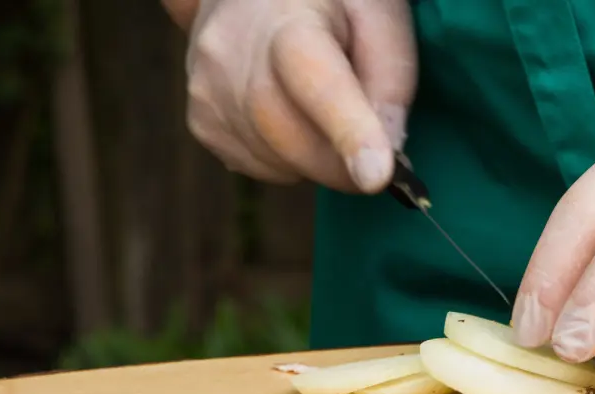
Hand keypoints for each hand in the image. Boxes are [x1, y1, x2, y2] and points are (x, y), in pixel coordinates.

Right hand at [179, 0, 415, 191]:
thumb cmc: (329, 5)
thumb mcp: (376, 15)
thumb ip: (391, 77)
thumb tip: (390, 151)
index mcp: (287, 16)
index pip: (317, 81)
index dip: (349, 131)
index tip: (378, 176)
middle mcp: (233, 50)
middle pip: (291, 136)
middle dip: (342, 166)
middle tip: (378, 167)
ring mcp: (208, 88)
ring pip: (277, 162)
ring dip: (319, 164)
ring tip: (328, 118)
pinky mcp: (203, 122)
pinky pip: (260, 168)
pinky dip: (291, 163)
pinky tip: (295, 122)